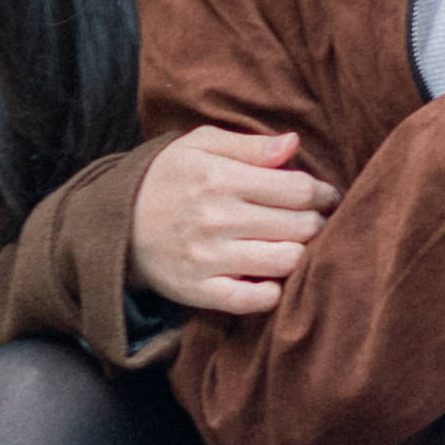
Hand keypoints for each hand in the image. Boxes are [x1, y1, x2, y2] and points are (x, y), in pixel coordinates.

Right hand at [132, 125, 336, 314]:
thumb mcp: (199, 146)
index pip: (298, 189)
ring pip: (286, 262)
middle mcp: (217, 218)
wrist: (115, 223)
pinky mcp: (200, 290)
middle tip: (317, 222)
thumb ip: (248, 145)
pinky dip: (273, 292)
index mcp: (220, 178)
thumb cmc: (166, 179)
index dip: (323, 194)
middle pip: (299, 226)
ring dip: (301, 255)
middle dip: (318, 223)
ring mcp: (209, 258)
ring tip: (296, 246)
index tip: (329, 198)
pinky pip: (254, 300)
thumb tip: (293, 144)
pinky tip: (272, 278)